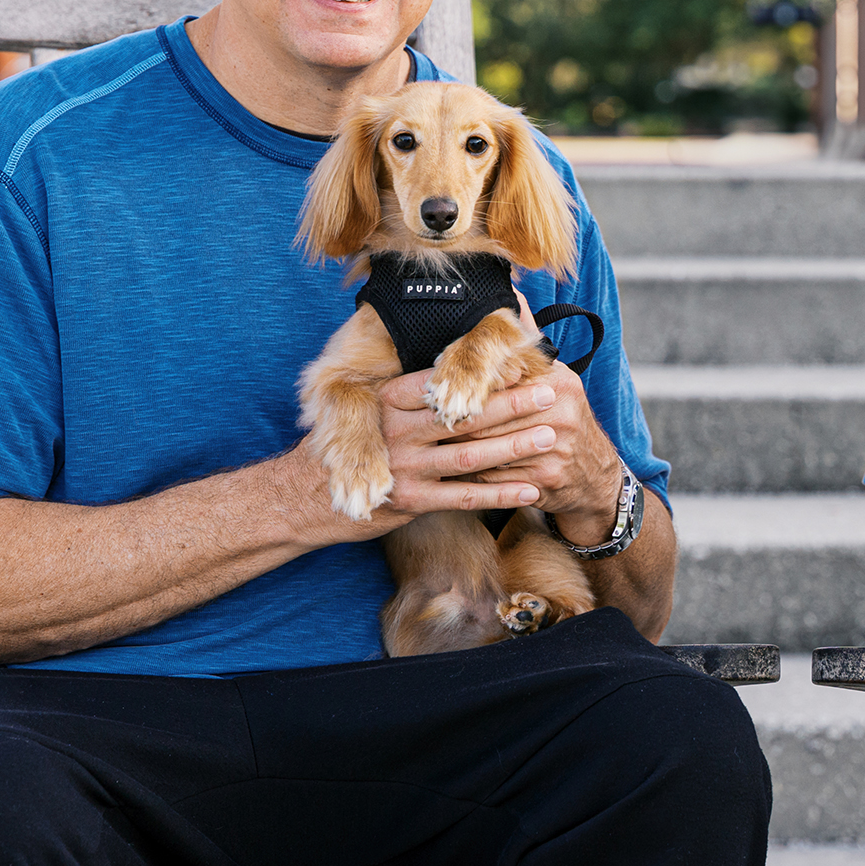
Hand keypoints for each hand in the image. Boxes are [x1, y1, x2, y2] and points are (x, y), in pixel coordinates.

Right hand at [282, 377, 565, 547]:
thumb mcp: (371, 406)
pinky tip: (531, 489)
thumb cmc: (354, 443)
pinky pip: (464, 498)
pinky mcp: (410, 502)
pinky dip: (500, 494)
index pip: (445, 382)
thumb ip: (412, 389)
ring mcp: (403, 468)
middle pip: (464, 416)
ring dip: (513, 448)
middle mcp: (396, 430)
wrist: (310, 496)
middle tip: (553, 392)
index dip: (487, 375)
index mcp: (389, 399)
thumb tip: (458, 363)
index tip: (524, 363)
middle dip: (512, 404)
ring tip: (550, 436)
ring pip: (469, 456)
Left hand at [439, 358, 622, 544]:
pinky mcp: (544, 479)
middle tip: (422, 420)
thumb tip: (513, 297)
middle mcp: (559, 412)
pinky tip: (451, 471)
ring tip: (429, 444)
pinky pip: (493, 477)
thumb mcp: (556, 383)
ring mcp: (553, 448)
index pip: (501, 380)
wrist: (594, 477)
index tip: (441, 390)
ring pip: (487, 448)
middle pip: (488, 415)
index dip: (468, 387)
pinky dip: (469, 474)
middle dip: (454, 420)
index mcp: (558, 382)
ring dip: (455, 449)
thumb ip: (529, 346)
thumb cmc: (565, 424)